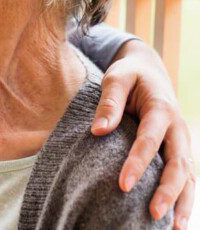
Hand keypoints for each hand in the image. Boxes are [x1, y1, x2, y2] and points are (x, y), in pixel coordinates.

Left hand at [91, 39, 194, 228]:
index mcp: (161, 108)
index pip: (150, 140)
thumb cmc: (129, 75)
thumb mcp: (116, 78)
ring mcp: (182, 140)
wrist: (149, 71)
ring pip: (188, 175)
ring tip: (174, 228)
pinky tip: (175, 220)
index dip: (138, 163)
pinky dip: (184, 198)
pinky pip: (186, 176)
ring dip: (182, 201)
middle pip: (178, 163)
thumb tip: (98, 130)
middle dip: (167, 190)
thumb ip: (109, 103)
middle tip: (153, 213)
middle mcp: (177, 127)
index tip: (123, 184)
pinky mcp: (179, 150)